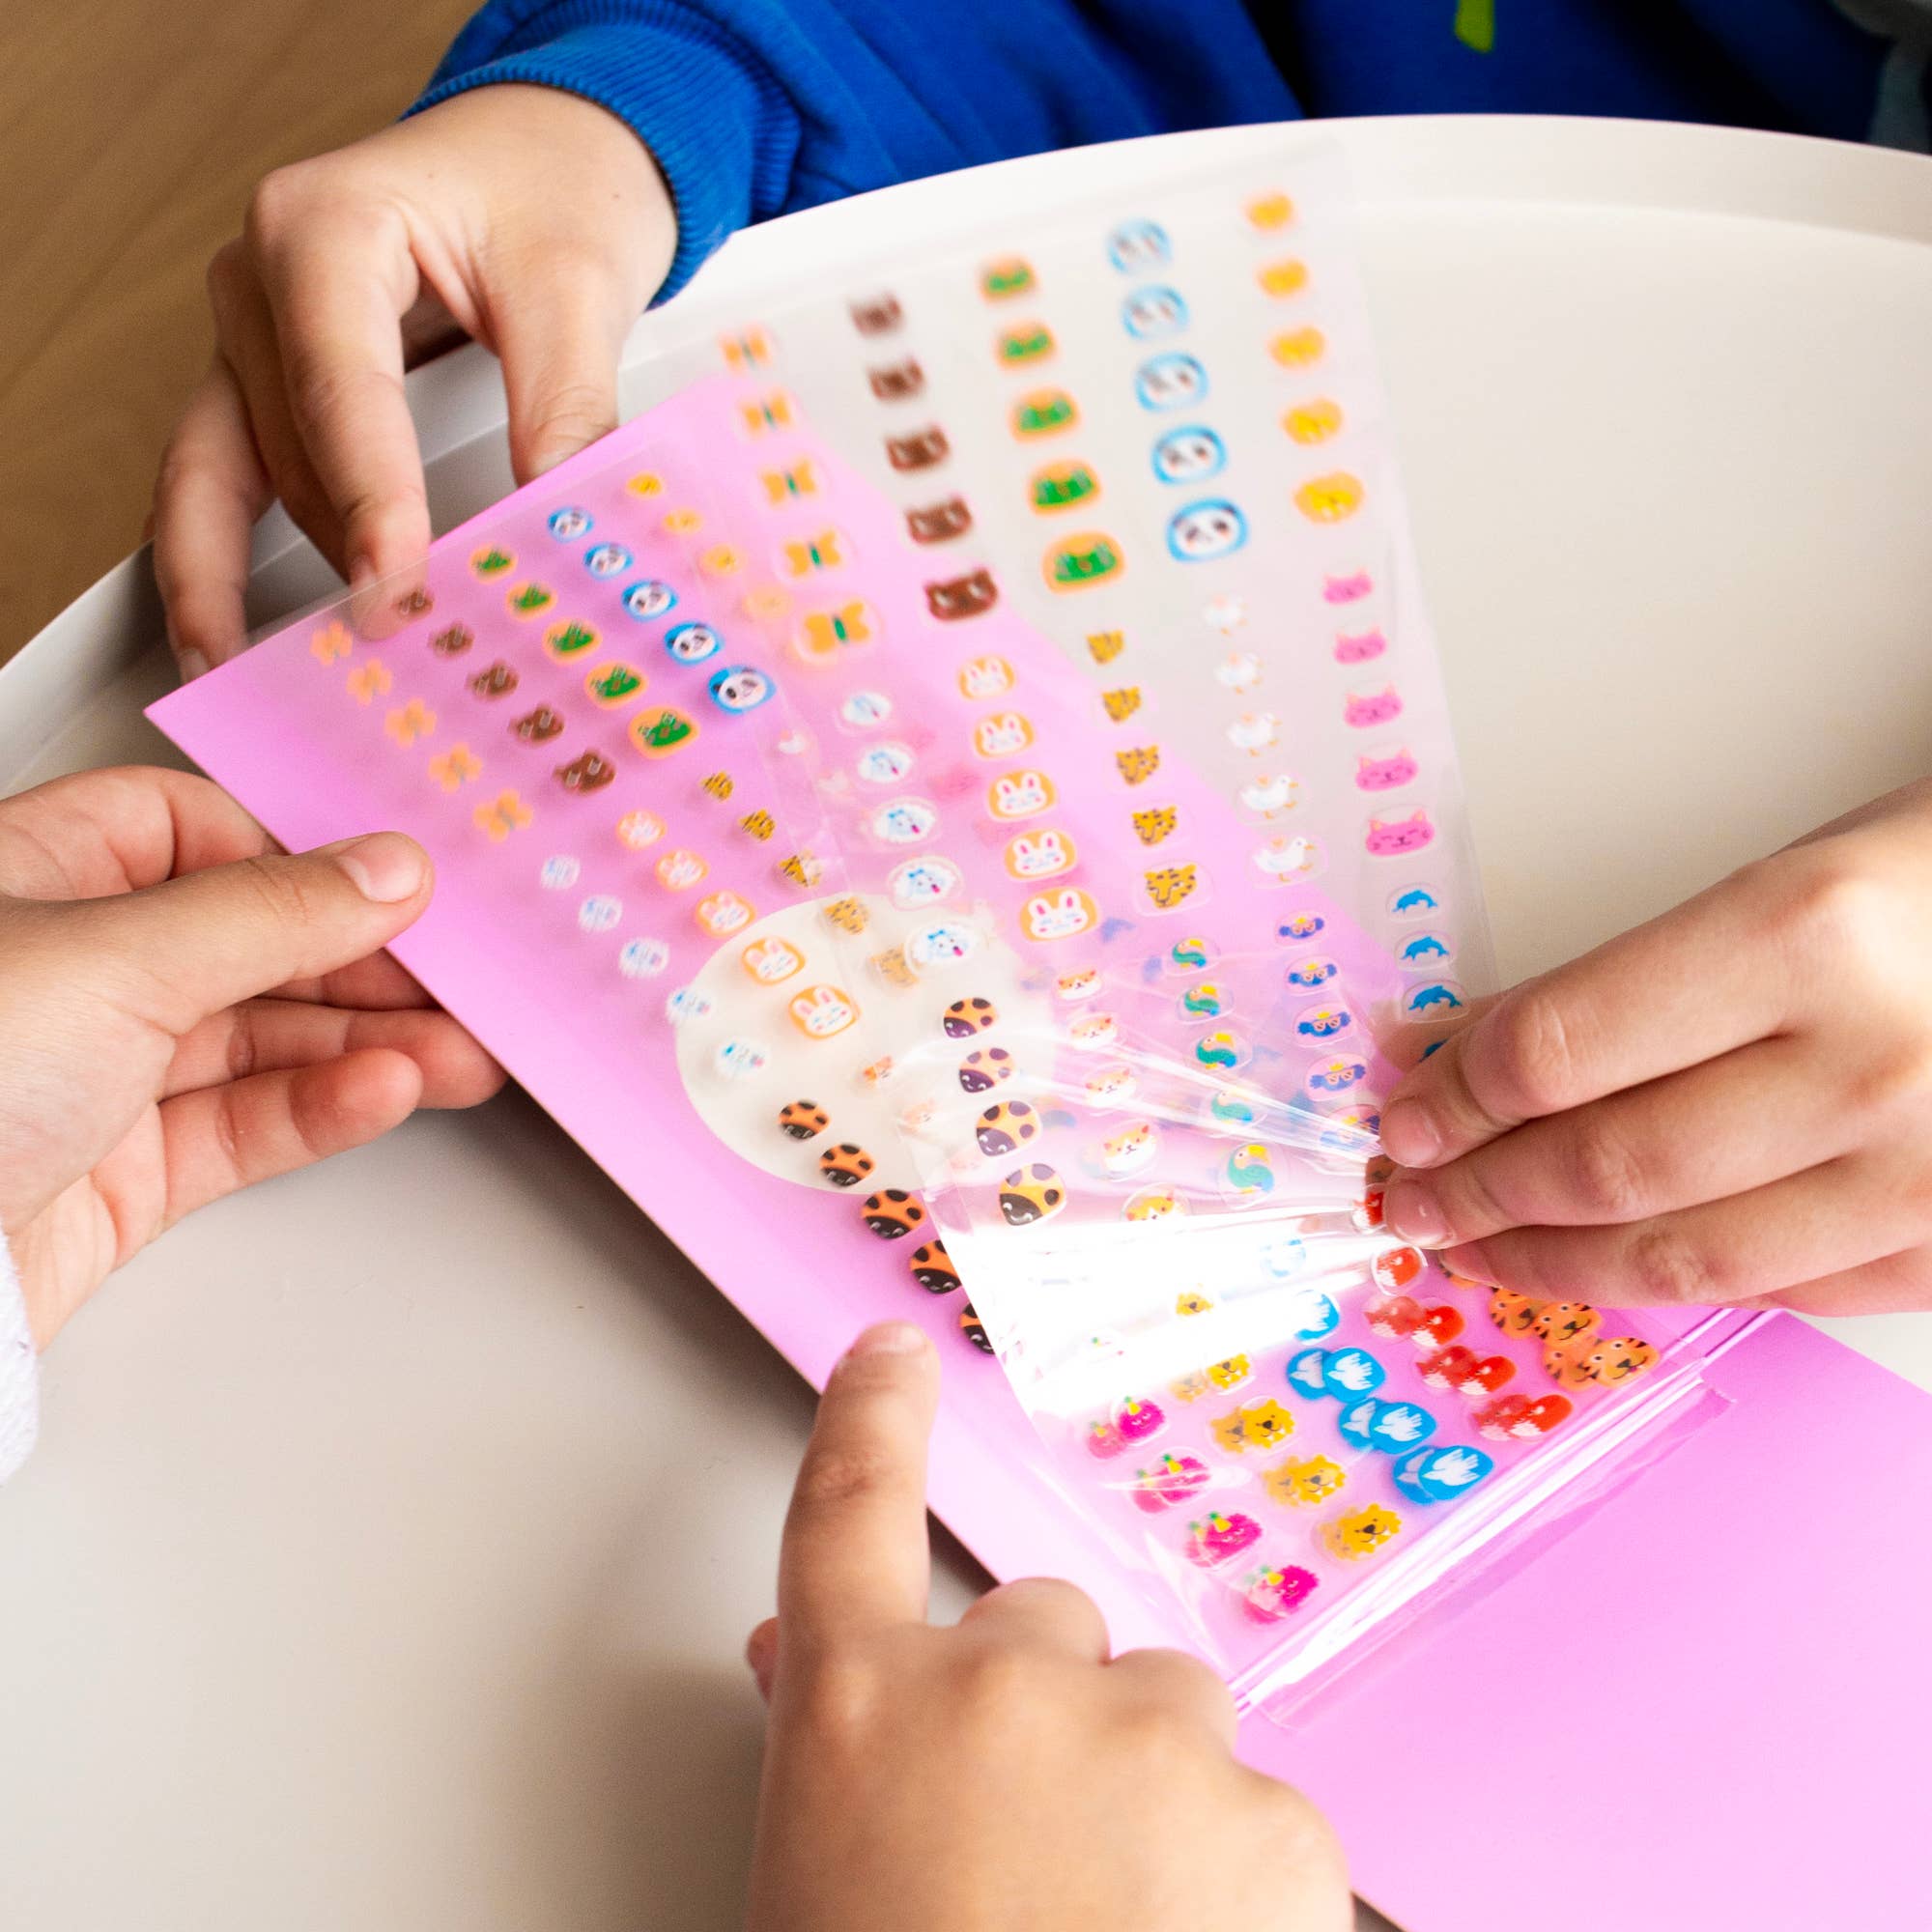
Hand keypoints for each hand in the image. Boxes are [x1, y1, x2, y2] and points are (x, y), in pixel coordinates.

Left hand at [0, 767, 502, 1345]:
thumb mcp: (117, 959)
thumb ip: (271, 911)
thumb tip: (386, 866)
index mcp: (28, 878)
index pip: (189, 832)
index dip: (296, 854)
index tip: (396, 882)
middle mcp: (60, 970)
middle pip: (243, 941)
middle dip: (359, 961)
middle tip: (461, 977)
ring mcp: (89, 1076)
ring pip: (258, 1039)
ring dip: (368, 1042)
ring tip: (464, 1051)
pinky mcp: (117, 1175)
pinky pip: (242, 1125)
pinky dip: (322, 1108)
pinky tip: (390, 1092)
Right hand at [153, 84, 673, 676]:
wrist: (546, 152)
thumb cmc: (549, 189)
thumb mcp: (576, 291)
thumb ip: (565, 412)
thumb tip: (560, 534)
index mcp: (323, 227)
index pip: (340, 390)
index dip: (371, 502)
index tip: (396, 590)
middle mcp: (260, 278)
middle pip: (286, 448)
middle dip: (337, 559)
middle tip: (386, 664)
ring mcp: (252, 334)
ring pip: (232, 477)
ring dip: (263, 580)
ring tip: (294, 685)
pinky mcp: (269, 384)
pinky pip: (223, 481)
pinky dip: (225, 561)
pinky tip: (230, 642)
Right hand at [741, 1322, 1348, 1931]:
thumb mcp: (822, 1871)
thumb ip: (836, 1747)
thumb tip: (816, 1662)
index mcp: (860, 1711)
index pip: (845, 1511)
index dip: (871, 1419)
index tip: (894, 1353)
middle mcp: (1002, 1686)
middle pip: (1047, 1627)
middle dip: (1048, 1711)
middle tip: (1033, 1854)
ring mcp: (1145, 1737)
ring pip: (1167, 1711)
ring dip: (1151, 1789)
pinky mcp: (1272, 1817)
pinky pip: (1257, 1809)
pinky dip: (1238, 1877)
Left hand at [1380, 778, 1931, 1315]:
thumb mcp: (1788, 879)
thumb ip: (1622, 980)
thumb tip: (1454, 1050)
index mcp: (1807, 934)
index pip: (1558, 1052)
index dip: (1451, 1096)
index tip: (1400, 1109)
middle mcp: (1872, 1065)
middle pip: (1603, 1164)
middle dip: (1476, 1190)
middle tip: (1405, 1194)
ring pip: (1685, 1258)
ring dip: (1551, 1260)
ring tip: (1475, 1246)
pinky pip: (1788, 1295)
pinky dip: (1680, 1282)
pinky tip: (1612, 1262)